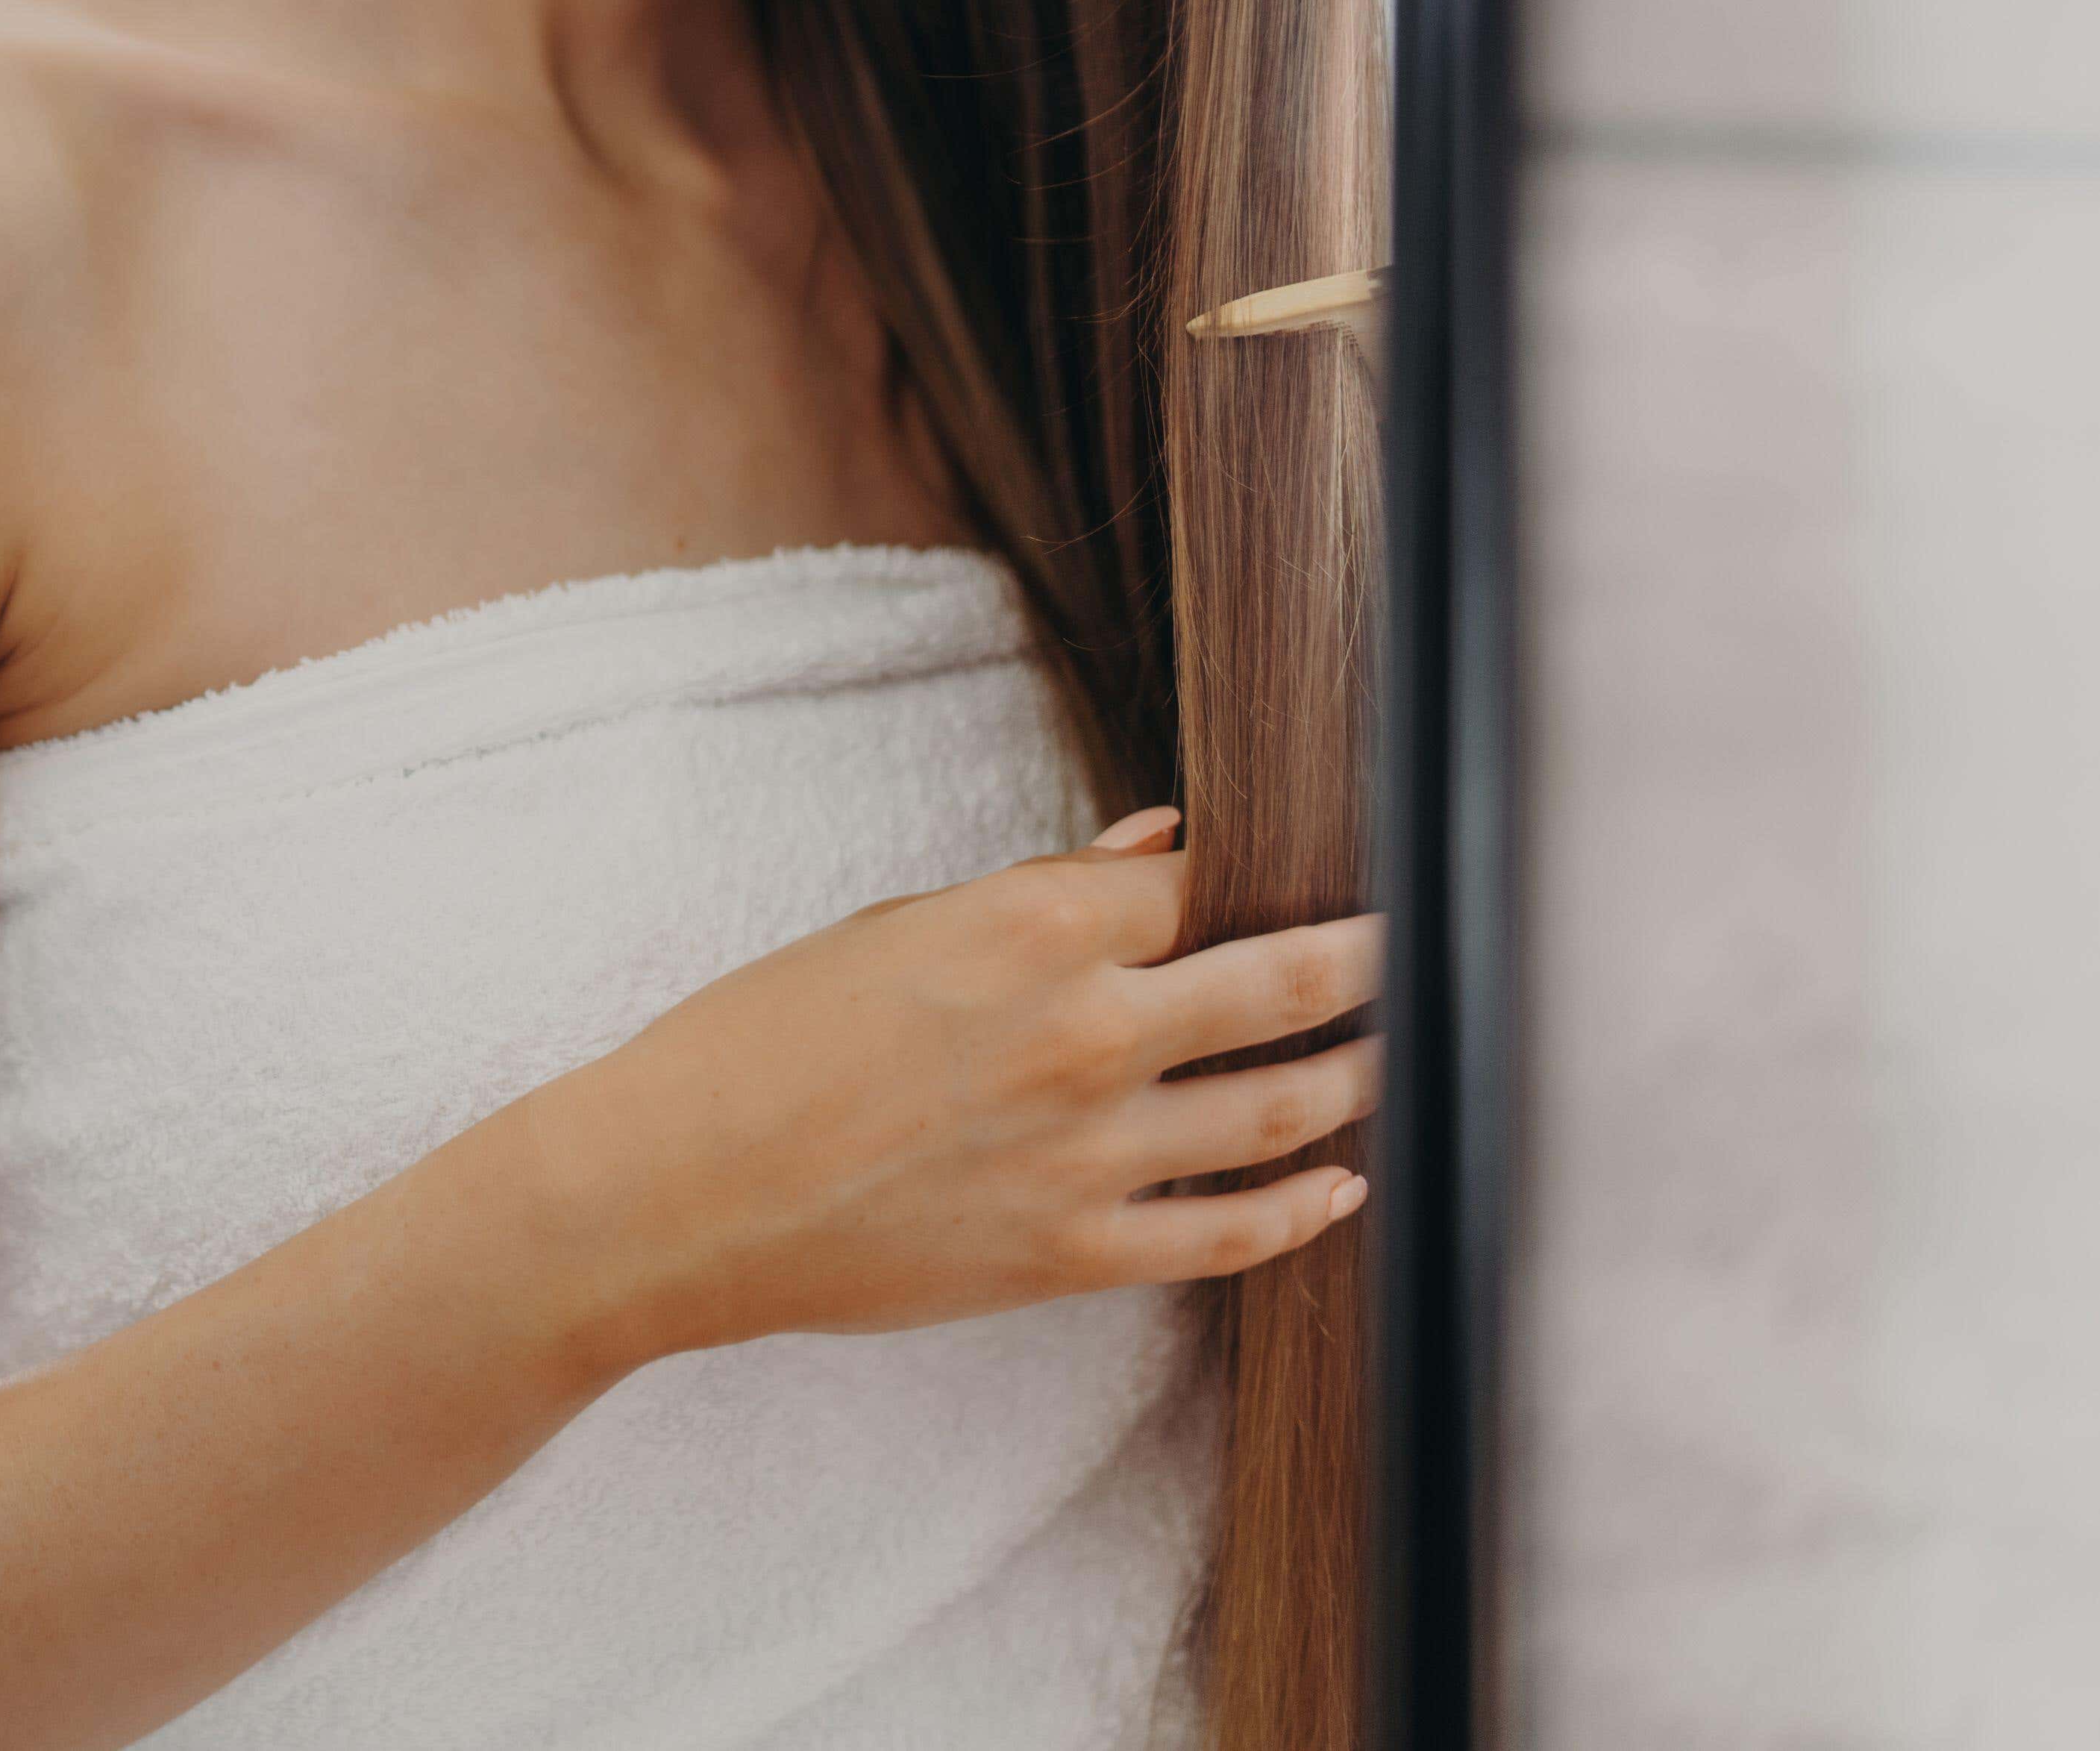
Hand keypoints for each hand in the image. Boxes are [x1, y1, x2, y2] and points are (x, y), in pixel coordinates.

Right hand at [512, 807, 1378, 1370]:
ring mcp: (1090, 1154)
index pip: (1204, 889)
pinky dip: (1303, 1207)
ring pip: (1282, 1108)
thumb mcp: (894, 929)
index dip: (1275, 873)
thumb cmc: (760, 1042)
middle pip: (1286, 986)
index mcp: (1030, 930)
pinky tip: (1341, 1184)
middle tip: (1421, 945)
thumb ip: (1044, 889)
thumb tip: (1163, 846)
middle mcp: (1084, 1034)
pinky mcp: (1074, 1254)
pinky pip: (1230, 1232)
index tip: (1334, 868)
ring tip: (1403, 1055)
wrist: (678, 1193)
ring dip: (1358, 1075)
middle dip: (1370, 961)